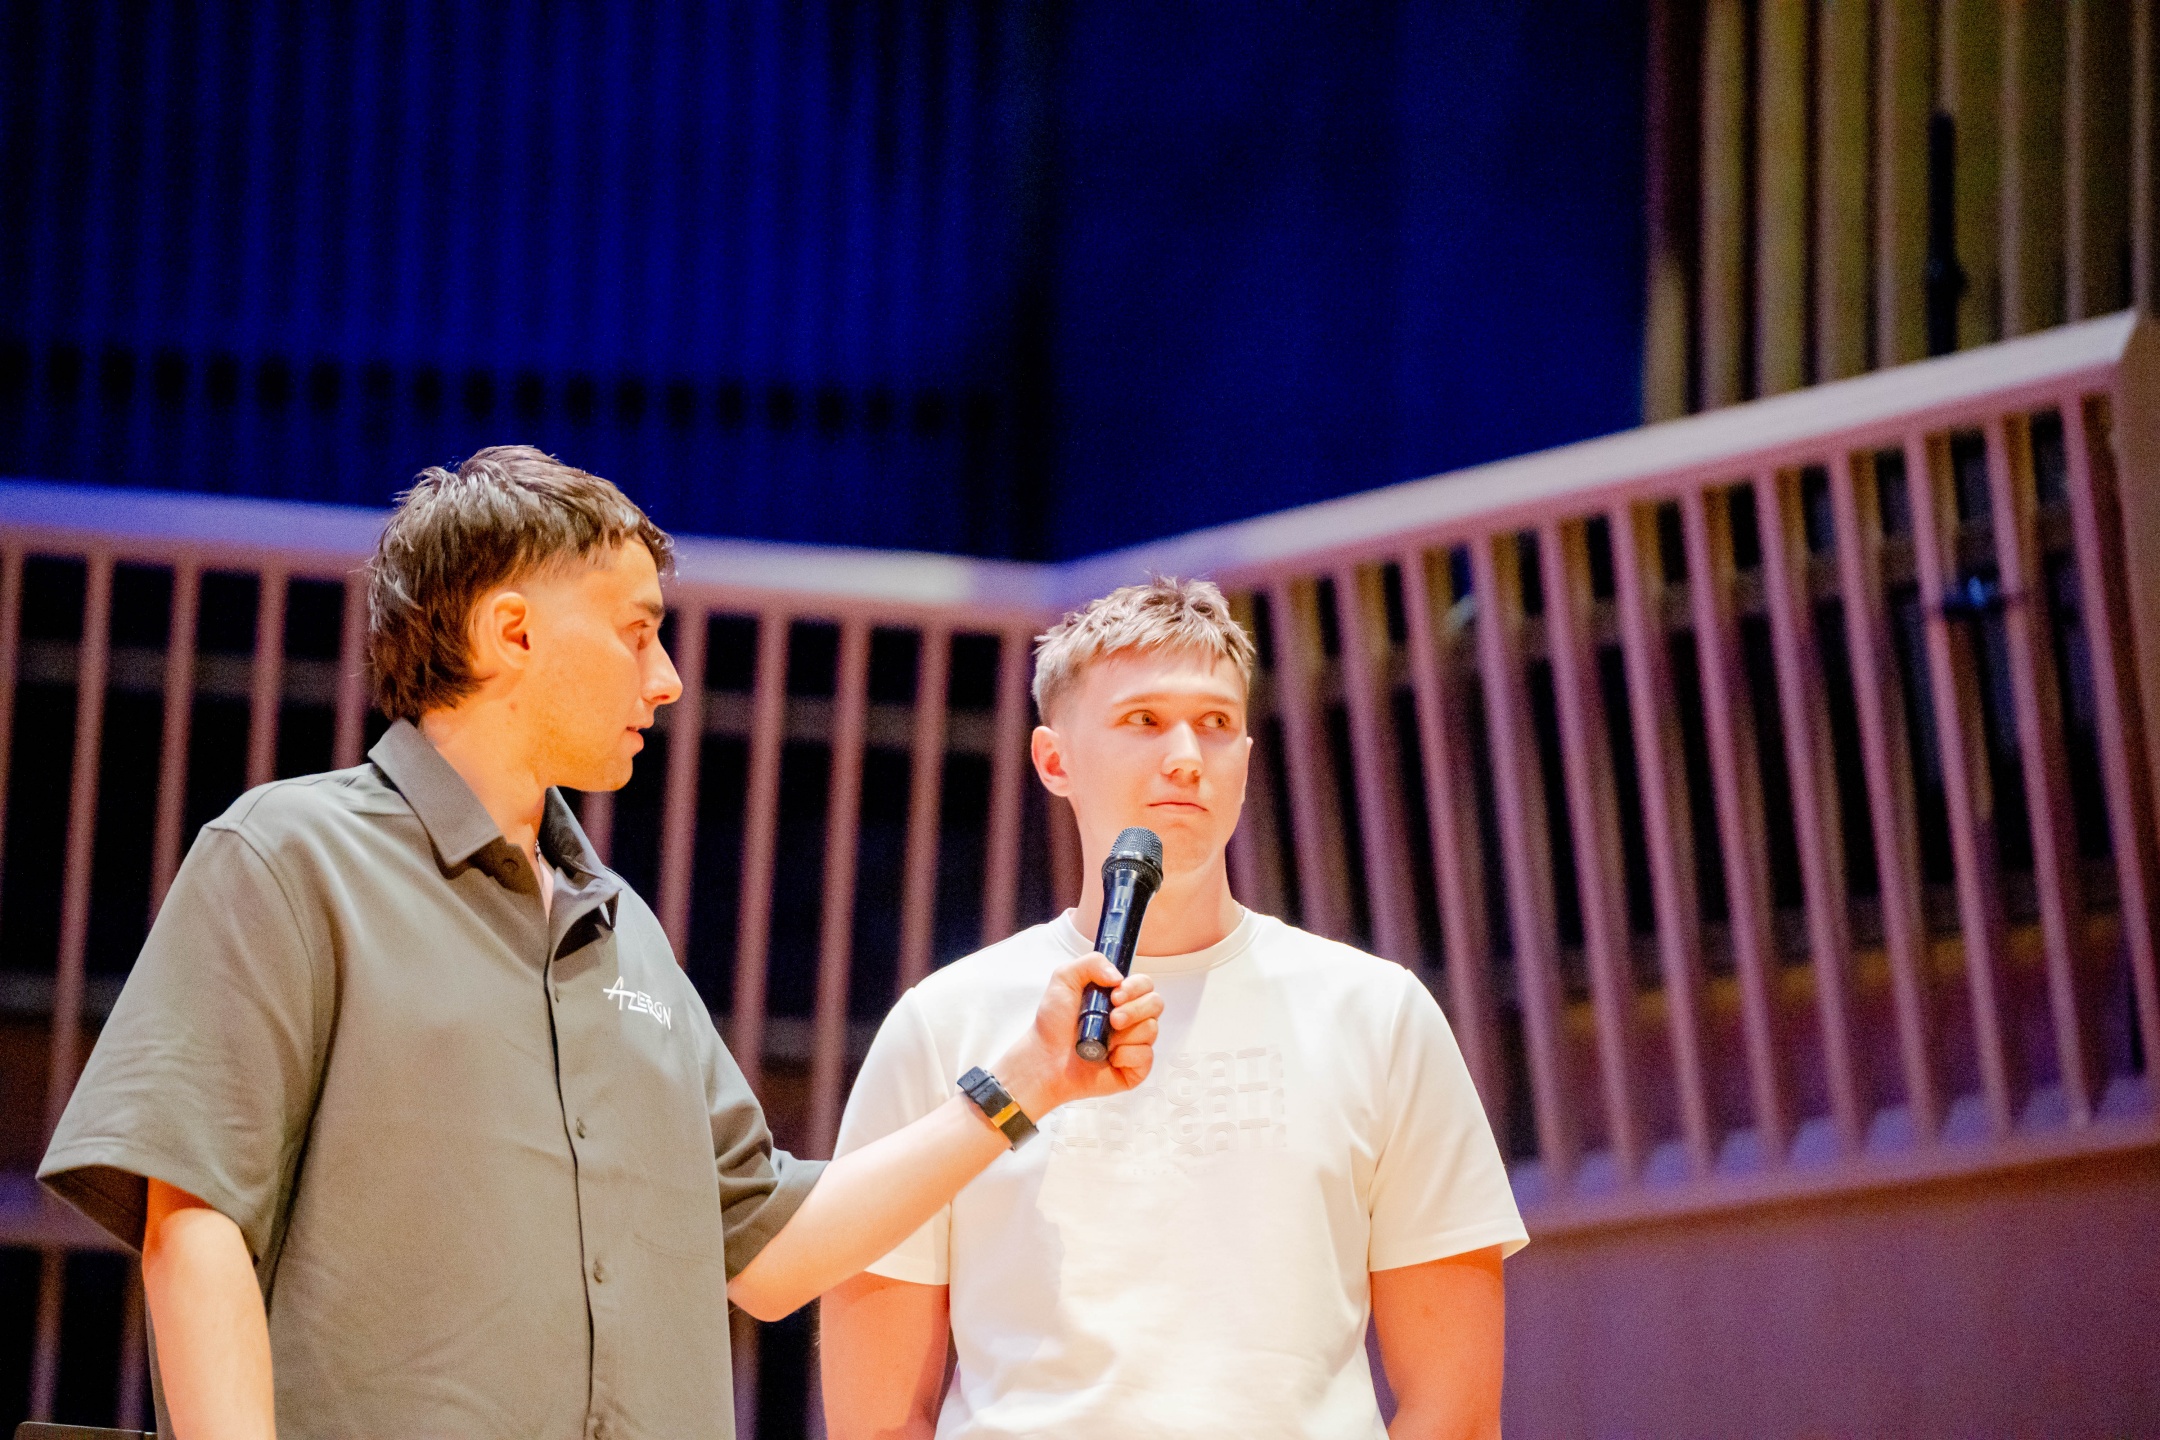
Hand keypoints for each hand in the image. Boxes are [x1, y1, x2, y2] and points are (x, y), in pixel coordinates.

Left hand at [992, 952, 1161, 1119]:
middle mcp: (1130, 1019)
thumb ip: (1091, 963)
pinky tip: (1110, 1059)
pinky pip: (1146, 1056)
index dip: (1136, 987)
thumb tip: (1118, 976)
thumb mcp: (1064, 979)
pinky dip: (1127, 1056)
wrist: (1044, 1060)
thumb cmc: (1053, 1024)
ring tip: (1104, 1041)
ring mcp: (1133, 1043)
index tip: (1115, 995)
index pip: (1145, 984)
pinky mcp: (1134, 1068)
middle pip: (1156, 1004)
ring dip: (1127, 1034)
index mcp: (1118, 998)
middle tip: (1113, 1019)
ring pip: (1151, 1030)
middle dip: (1135, 1010)